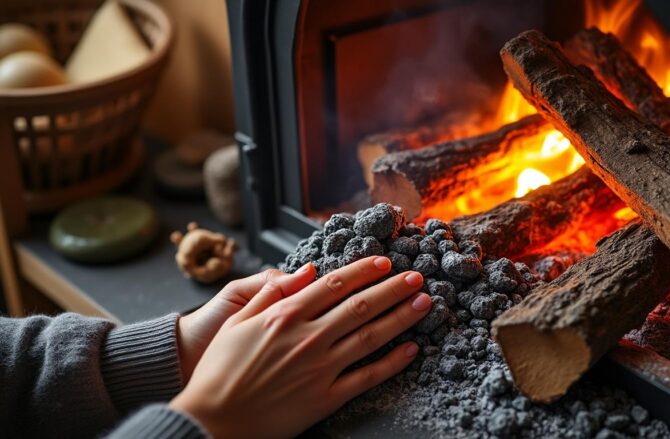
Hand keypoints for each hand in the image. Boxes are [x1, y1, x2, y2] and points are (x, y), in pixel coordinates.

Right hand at [170, 256, 431, 437]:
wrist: (211, 421)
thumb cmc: (219, 370)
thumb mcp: (236, 322)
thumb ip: (270, 292)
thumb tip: (305, 271)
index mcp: (285, 316)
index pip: (334, 284)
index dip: (363, 271)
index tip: (384, 262)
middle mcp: (308, 338)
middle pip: (361, 305)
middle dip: (393, 288)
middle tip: (417, 276)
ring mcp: (320, 368)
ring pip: (371, 336)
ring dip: (401, 317)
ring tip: (425, 304)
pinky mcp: (325, 398)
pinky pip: (367, 377)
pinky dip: (392, 362)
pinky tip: (411, 350)